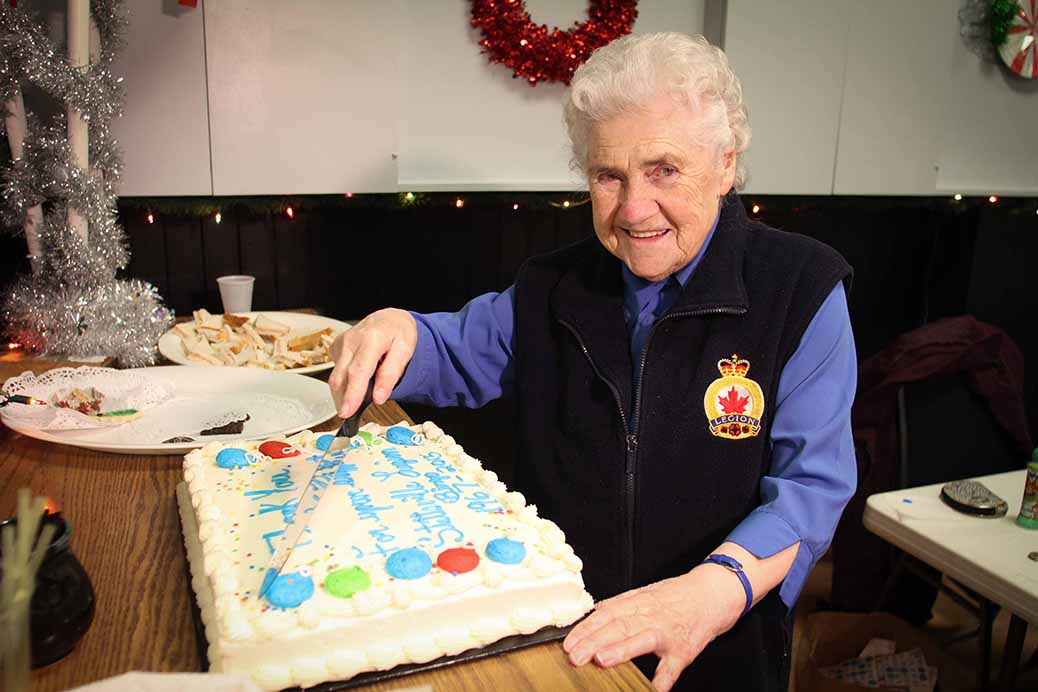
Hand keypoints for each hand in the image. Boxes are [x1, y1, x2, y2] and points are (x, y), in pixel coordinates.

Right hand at [328, 308, 416, 417]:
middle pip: (342, 376)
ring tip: (352, 405)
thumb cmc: (398, 333)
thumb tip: (379, 397)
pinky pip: (336, 371)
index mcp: (371, 339)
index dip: (353, 393)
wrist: (389, 318)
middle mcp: (351, 340)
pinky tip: (354, 385)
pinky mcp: (335, 347)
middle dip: (342, 400)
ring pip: (336, 376)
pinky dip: (343, 383)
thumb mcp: (405, 350)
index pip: (359, 371)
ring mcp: (341, 343)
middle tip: (348, 417)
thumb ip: (391, 374)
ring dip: (342, 394)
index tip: (348, 411)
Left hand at [562, 564, 744, 690]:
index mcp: (637, 602)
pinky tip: (650, 689)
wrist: (711, 594)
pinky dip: (661, 680)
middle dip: (594, 641)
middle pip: (619, 627)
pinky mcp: (683, 651)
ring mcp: (667, 634)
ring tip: (602, 660)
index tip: (568, 642)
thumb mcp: (645, 593)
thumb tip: (595, 612)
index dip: (586, 628)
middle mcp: (650, 616)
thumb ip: (620, 604)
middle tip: (575, 655)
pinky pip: (670, 668)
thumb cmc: (676, 596)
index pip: (606, 614)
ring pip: (641, 640)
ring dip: (621, 650)